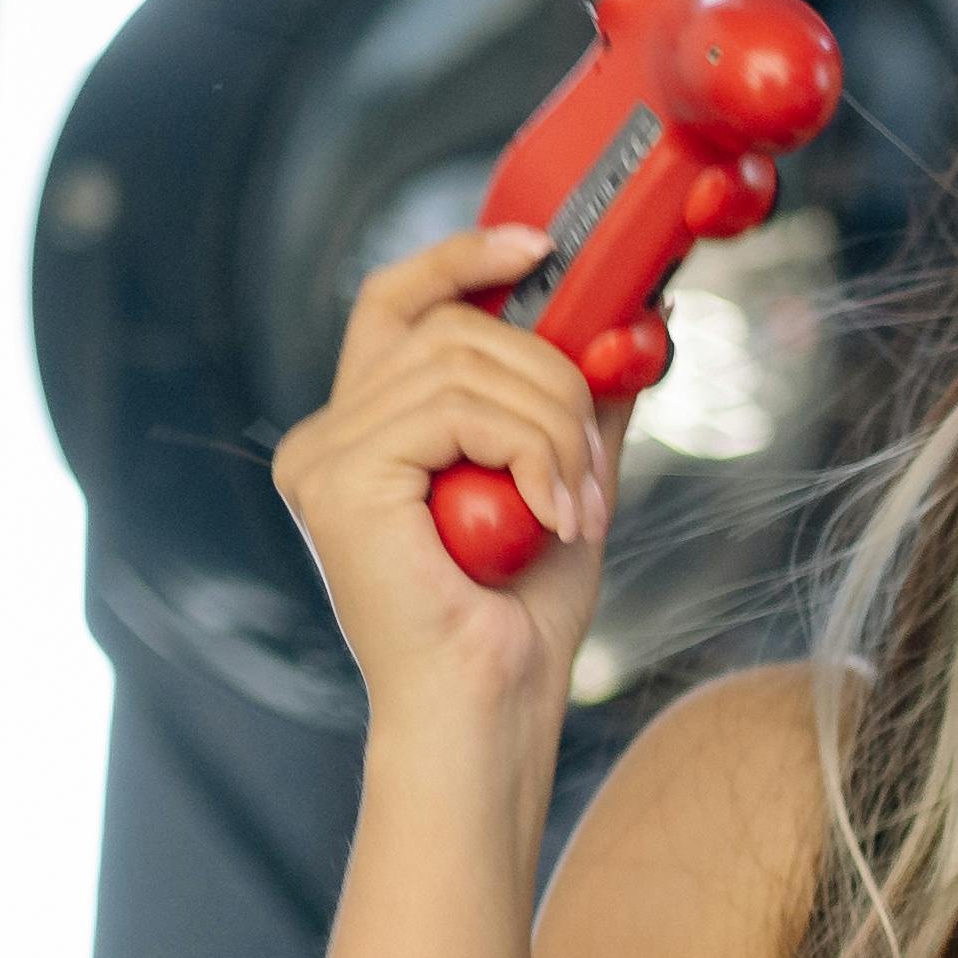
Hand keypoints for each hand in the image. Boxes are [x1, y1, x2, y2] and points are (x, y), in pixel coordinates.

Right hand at [271, 228, 622, 729]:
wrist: (488, 711)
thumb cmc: (517, 623)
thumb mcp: (564, 486)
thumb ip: (578, 408)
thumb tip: (633, 328)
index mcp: (366, 435)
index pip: (396, 303)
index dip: (462, 257)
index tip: (542, 245)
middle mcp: (327, 437)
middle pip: (451, 327)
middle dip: (550, 376)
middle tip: (592, 465)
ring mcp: (324, 456)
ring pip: (465, 362)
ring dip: (552, 426)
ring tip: (575, 505)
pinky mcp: (340, 479)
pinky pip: (457, 409)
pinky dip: (531, 451)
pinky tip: (551, 514)